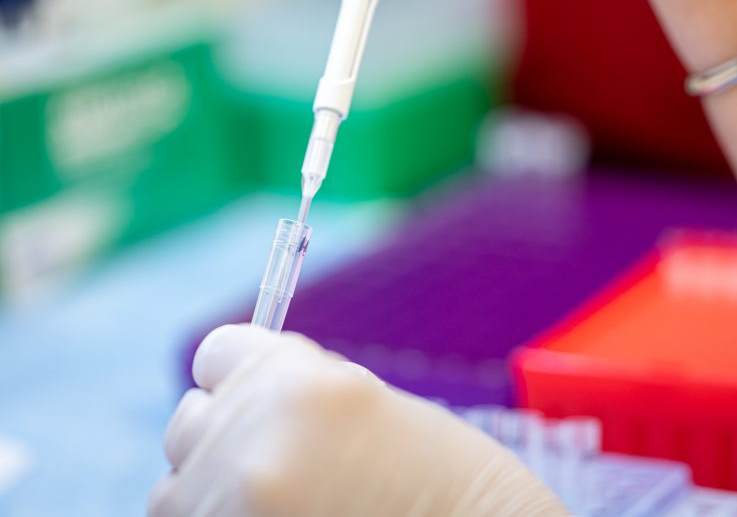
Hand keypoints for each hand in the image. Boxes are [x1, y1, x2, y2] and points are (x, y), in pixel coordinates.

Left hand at [149, 325, 566, 516]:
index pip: (213, 353)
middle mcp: (256, 432)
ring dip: (213, 494)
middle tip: (285, 469)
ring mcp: (236, 498)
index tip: (255, 403)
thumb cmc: (443, 477)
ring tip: (288, 503)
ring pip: (174, 490)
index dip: (235, 378)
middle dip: (224, 441)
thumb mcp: (370, 407)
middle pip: (187, 422)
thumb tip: (229, 394)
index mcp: (300, 379)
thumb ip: (295, 392)